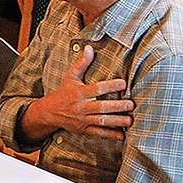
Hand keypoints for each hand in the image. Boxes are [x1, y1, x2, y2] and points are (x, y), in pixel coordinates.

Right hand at [20, 45, 135, 141]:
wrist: (51, 112)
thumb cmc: (64, 92)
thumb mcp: (71, 76)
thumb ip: (82, 63)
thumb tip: (89, 47)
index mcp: (79, 93)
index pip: (96, 89)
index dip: (110, 86)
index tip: (124, 83)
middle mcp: (81, 107)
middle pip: (101, 107)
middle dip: (117, 106)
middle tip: (131, 104)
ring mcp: (83, 120)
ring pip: (102, 121)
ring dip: (117, 121)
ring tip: (130, 119)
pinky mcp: (84, 130)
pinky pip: (98, 133)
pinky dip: (110, 135)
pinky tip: (122, 135)